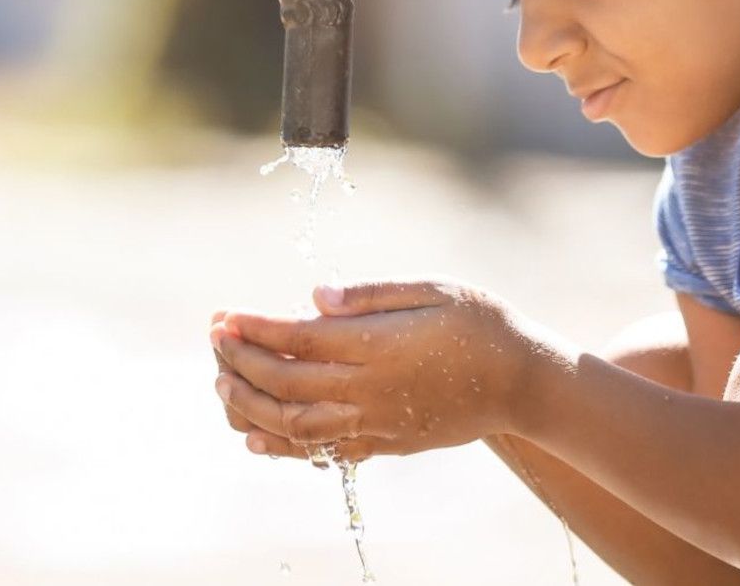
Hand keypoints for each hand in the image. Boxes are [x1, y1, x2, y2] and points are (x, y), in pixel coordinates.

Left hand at [210, 281, 546, 461]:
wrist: (524, 383)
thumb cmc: (481, 324)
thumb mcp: (433, 289)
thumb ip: (372, 294)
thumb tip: (314, 295)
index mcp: (379, 344)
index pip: (297, 338)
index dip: (254, 328)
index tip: (223, 316)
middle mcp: (370, 388)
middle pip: (286, 383)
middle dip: (240, 361)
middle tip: (214, 340)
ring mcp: (375, 421)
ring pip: (294, 424)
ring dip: (250, 404)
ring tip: (220, 383)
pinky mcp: (384, 443)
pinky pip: (322, 451)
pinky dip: (282, 447)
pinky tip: (255, 437)